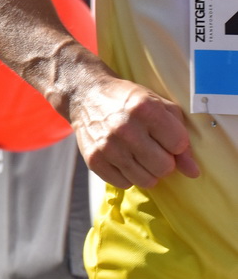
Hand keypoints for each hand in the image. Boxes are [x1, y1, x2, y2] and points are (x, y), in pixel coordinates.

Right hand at [69, 75, 199, 188]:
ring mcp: (107, 146)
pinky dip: (127, 175)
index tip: (165, 137)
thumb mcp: (159, 106)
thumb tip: (193, 171)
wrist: (86, 94)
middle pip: (164, 167)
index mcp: (145, 109)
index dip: (175, 144)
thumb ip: (180, 136)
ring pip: (146, 181)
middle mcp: (125, 128)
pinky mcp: (93, 160)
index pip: (178, 145)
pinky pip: (124, 183)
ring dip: (147, 171)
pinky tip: (123, 160)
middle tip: (153, 150)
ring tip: (139, 156)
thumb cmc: (128, 100)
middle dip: (164, 161)